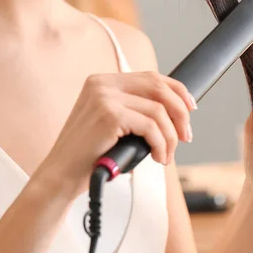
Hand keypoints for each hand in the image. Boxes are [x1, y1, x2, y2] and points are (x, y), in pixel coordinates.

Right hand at [40, 72, 195, 196]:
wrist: (61, 175)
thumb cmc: (88, 155)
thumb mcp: (112, 124)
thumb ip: (134, 110)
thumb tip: (176, 111)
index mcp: (102, 81)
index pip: (150, 77)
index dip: (176, 90)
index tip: (191, 108)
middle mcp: (102, 84)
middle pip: (158, 88)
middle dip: (180, 113)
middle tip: (185, 136)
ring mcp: (104, 97)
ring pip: (159, 111)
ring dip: (170, 137)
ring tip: (166, 155)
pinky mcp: (109, 115)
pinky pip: (151, 127)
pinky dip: (161, 144)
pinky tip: (158, 157)